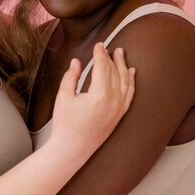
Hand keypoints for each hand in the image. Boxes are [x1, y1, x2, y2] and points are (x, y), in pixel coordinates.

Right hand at [51, 44, 134, 159]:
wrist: (71, 150)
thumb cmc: (65, 125)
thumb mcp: (63, 97)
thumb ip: (71, 77)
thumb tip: (76, 62)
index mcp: (100, 94)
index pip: (103, 67)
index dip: (100, 54)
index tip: (98, 45)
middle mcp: (114, 101)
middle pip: (115, 72)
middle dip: (111, 58)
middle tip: (107, 47)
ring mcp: (119, 109)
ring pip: (126, 82)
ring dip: (123, 66)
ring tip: (121, 54)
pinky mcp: (119, 116)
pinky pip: (129, 94)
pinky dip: (131, 82)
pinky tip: (131, 73)